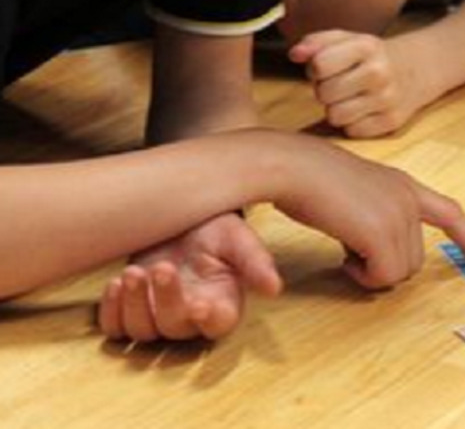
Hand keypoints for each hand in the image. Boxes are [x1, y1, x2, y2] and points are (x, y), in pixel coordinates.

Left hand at [98, 213, 281, 341]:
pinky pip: (115, 327)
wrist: (177, 211)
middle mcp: (190, 315)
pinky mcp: (130, 309)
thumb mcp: (236, 236)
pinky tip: (115, 284)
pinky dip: (112, 311)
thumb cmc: (212, 224)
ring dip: (135, 305)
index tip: (200, 305)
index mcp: (222, 301)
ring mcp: (158, 314)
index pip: (219, 325)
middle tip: (162, 268)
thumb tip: (274, 288)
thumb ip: (255, 261)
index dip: (209, 320)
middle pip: (176, 327)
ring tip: (132, 273)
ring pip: (143, 330)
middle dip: (166, 300)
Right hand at [270, 132, 464, 288]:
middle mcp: (407, 198)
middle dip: (385, 264)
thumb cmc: (309, 177)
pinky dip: (363, 276)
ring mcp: (397, 215)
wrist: (290, 165)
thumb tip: (373, 249)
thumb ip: (374, 211)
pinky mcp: (381, 233)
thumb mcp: (353, 190)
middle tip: (351, 250)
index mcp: (402, 185)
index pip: (448, 211)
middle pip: (415, 259)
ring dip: (371, 269)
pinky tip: (342, 256)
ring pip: (400, 272)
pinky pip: (384, 276)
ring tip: (344, 246)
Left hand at [289, 30, 433, 137]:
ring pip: (335, 116)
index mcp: (366, 46)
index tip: (324, 68)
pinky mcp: (391, 122)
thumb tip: (294, 54)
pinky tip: (362, 109)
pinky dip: (352, 122)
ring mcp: (387, 99)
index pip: (319, 65)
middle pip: (324, 93)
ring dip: (336, 109)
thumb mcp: (347, 39)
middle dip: (325, 90)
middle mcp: (379, 72)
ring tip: (349, 97)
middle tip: (339, 84)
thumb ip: (316, 42)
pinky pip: (352, 131)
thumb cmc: (372, 55)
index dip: (315, 69)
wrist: (417, 68)